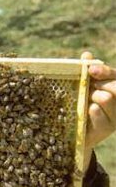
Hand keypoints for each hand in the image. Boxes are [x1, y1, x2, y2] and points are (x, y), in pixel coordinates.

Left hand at [82, 52, 115, 168]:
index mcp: (113, 88)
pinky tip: (90, 109)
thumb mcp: (82, 86)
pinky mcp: (106, 129)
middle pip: (114, 87)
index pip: (114, 75)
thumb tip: (87, 54)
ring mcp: (114, 117)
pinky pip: (99, 114)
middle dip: (100, 84)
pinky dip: (93, 111)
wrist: (74, 131)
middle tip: (90, 87)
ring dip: (94, 96)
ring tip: (88, 101)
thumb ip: (86, 71)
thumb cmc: (79, 104)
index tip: (91, 69)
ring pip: (107, 98)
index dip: (104, 71)